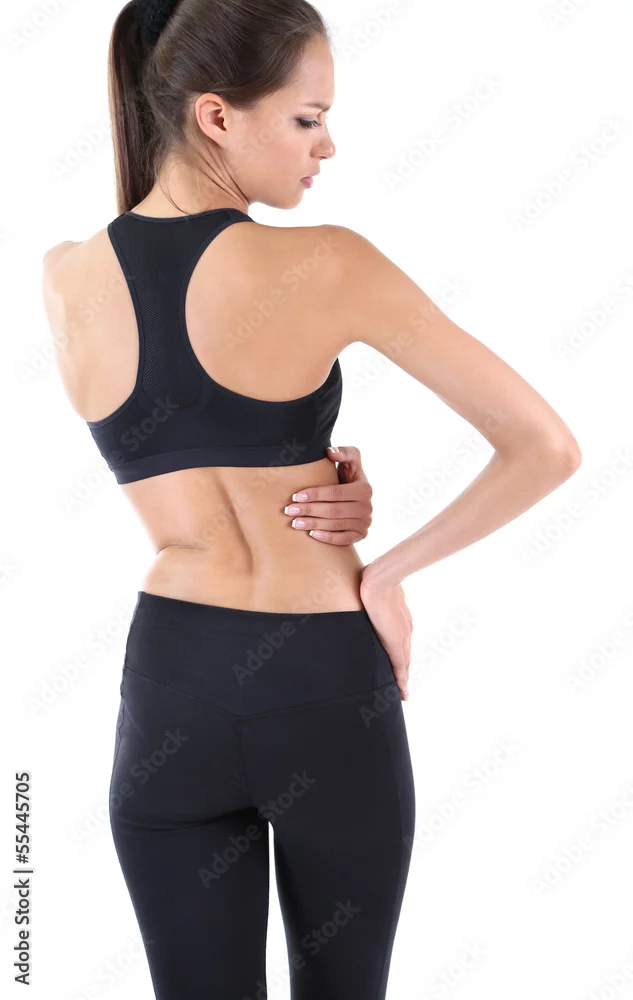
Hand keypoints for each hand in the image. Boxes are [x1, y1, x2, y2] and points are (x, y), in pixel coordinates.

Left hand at [283, 445, 372, 544]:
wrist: (356, 498)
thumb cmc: (347, 478)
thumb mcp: (350, 462)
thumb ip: (344, 453)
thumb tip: (329, 452)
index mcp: (365, 488)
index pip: (335, 493)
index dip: (314, 494)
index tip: (295, 496)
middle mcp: (367, 507)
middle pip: (333, 510)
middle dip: (309, 510)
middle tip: (289, 510)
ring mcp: (365, 523)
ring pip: (336, 525)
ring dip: (313, 524)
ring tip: (295, 523)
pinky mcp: (361, 535)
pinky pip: (343, 540)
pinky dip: (327, 537)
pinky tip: (312, 534)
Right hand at [359, 567, 412, 701]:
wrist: (380, 580)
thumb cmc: (375, 579)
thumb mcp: (374, 592)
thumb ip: (372, 598)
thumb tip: (362, 593)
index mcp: (400, 620)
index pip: (401, 643)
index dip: (401, 657)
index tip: (401, 670)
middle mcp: (405, 630)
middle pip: (405, 656)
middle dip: (403, 672)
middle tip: (402, 688)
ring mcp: (402, 636)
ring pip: (404, 663)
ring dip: (403, 678)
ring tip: (402, 693)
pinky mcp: (396, 642)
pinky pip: (400, 665)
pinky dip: (401, 678)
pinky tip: (402, 690)